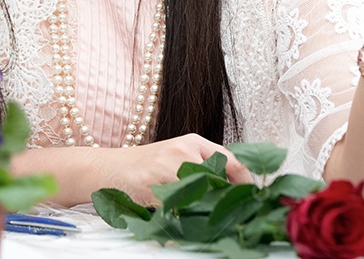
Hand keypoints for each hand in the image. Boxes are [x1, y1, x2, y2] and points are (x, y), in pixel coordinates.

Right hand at [98, 134, 252, 204]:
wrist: (111, 168)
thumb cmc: (149, 166)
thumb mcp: (178, 156)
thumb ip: (204, 166)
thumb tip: (235, 189)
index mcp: (193, 141)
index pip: (230, 159)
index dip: (244, 180)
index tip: (252, 195)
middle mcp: (184, 149)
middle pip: (218, 180)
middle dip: (225, 199)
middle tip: (231, 214)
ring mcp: (169, 165)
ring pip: (201, 194)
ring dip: (205, 210)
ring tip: (205, 219)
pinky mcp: (155, 182)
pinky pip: (179, 206)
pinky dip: (183, 216)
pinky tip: (181, 222)